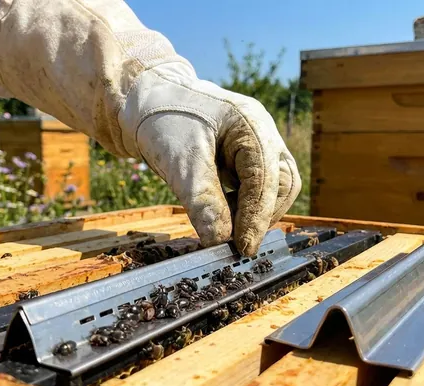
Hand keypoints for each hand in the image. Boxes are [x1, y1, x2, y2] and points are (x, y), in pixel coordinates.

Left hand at [119, 63, 301, 255]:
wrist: (142, 99)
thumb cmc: (161, 118)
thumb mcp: (179, 161)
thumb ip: (202, 200)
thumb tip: (219, 241)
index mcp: (251, 125)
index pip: (266, 179)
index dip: (256, 217)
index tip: (242, 248)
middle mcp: (262, 133)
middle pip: (281, 185)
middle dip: (261, 216)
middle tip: (235, 244)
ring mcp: (255, 145)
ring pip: (273, 189)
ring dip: (254, 214)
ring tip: (225, 229)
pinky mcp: (244, 158)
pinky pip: (255, 188)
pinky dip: (242, 207)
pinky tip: (220, 215)